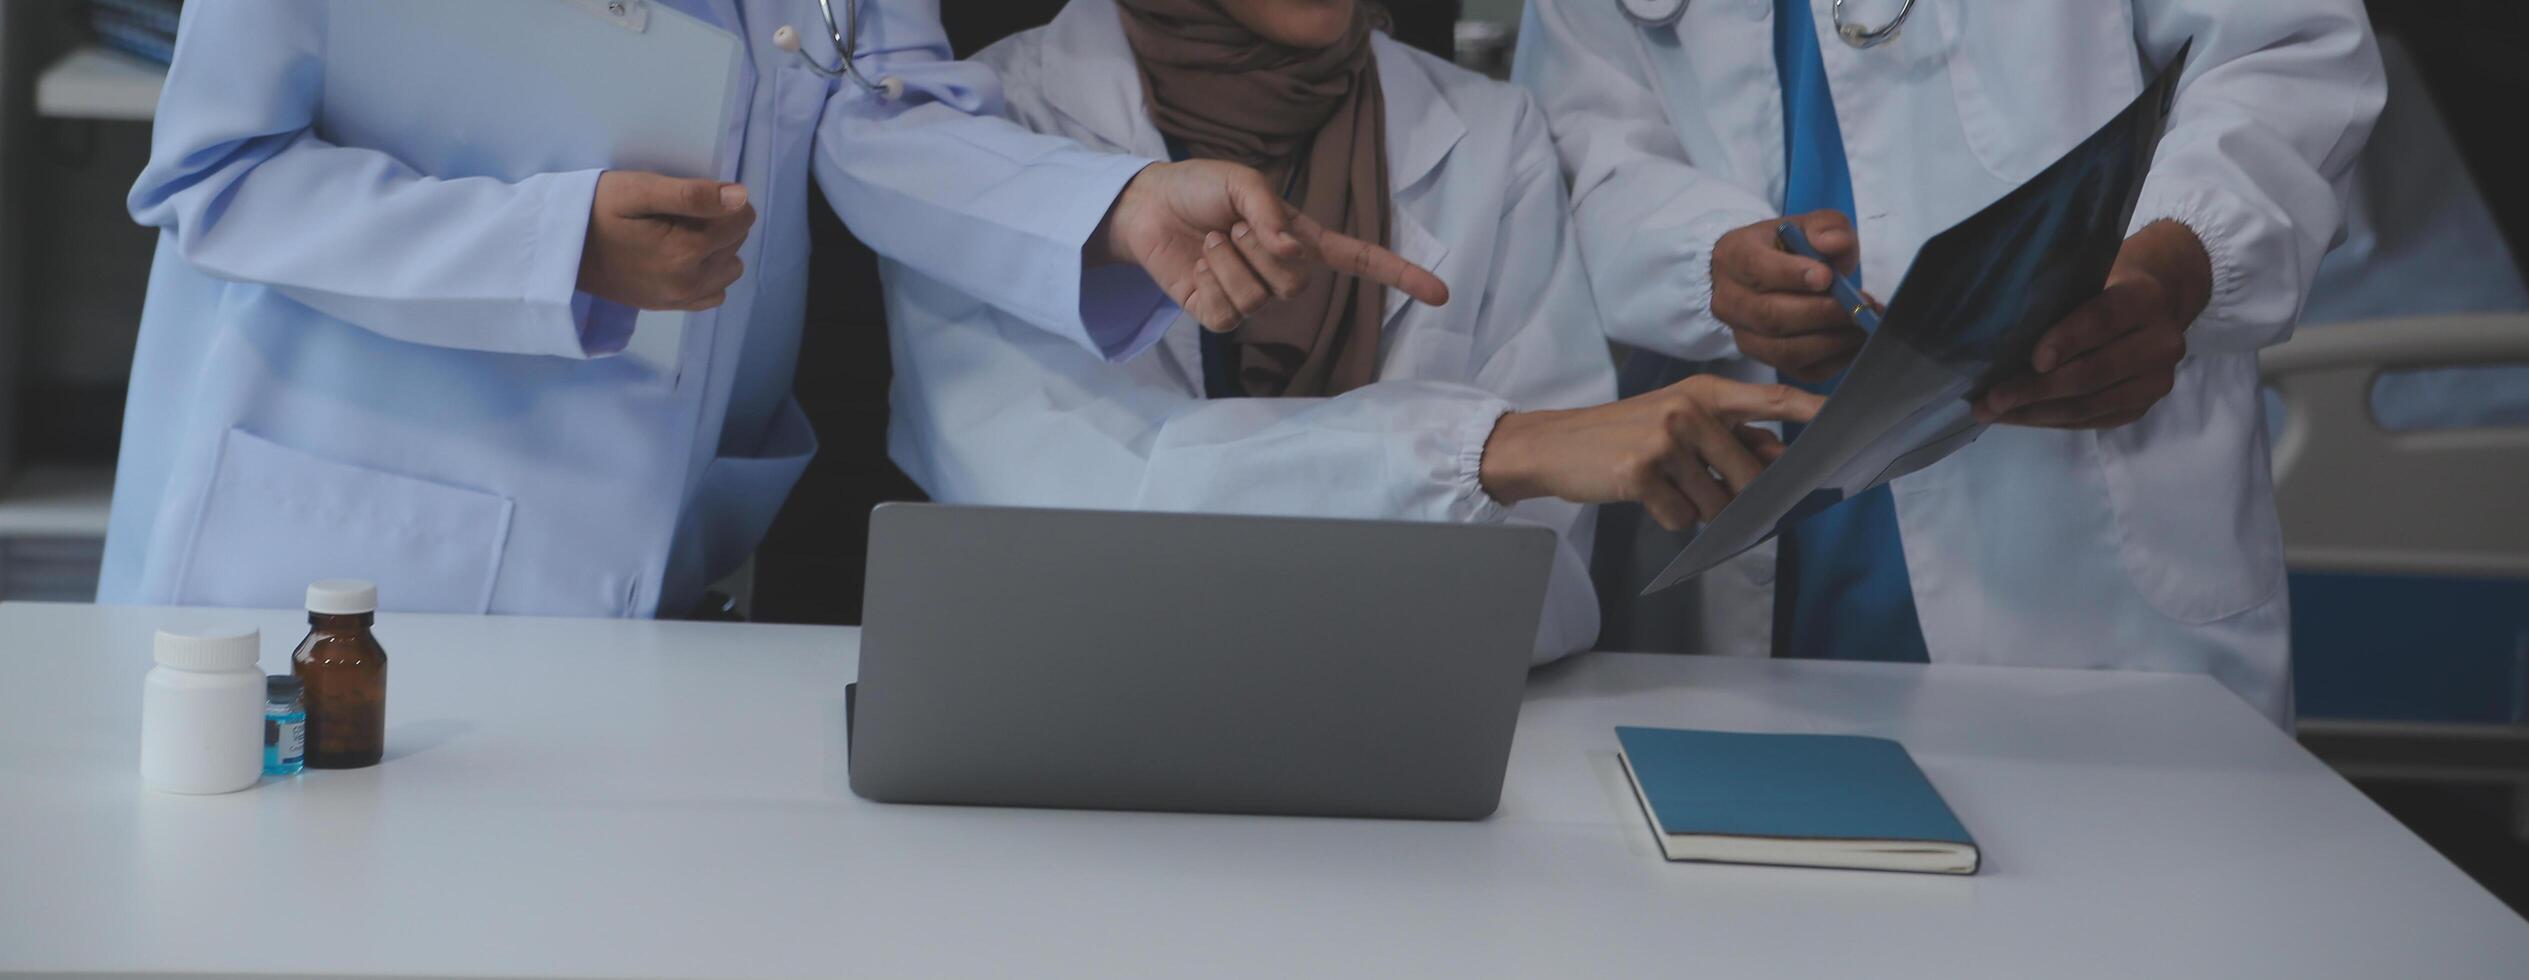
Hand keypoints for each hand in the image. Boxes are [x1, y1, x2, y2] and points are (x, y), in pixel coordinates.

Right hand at [577, 171, 756, 311]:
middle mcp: (689, 282)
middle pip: (735, 243)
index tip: (692, 196)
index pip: (742, 220)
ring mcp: (680, 299)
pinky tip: (682, 258)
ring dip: (716, 249)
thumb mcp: (639, 189)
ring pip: (729, 269)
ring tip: (679, 234)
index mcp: (685, 251)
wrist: (558, 248)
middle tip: (676, 213)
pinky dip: (708, 274)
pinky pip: (713, 293)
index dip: (724, 200)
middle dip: (718, 223)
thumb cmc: (596, 209)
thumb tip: (740, 197)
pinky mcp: (669, 306)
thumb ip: (692, 194)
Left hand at [1094, 159, 1449, 331]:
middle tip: (1233, 225)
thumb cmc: (1200, 187)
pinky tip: (1201, 263)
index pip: (1360, 260)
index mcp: (1301, 238)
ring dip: (1229, 260)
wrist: (1149, 206)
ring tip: (1212, 238)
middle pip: (1299, 284)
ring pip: (1260, 297)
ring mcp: (1252, 296)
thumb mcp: (1242, 181)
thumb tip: (1289, 251)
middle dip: (1260, 249)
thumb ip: (1270, 212)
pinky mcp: (1219, 314)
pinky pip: (1230, 314)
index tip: (1441, 293)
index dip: (1400, 275)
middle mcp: (1282, 271)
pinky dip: (1212, 281)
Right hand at [1479, 376, 1822, 530]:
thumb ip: (1730, 434)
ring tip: (1663, 484)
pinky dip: (1667, 516)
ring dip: (1696, 506)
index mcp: (1704, 392)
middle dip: (1735, 494)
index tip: (1846, 421)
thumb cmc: (1624, 434)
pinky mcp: (1641, 473)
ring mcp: (1664, 440)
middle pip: (1750, 474)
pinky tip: (1643, 494)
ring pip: (1717, 503)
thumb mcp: (1678, 419)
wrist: (1555, 444)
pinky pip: (1682, 518)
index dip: (1811, 413)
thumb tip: (1777, 457)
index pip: (1771, 400)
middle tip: (1698, 484)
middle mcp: (1688, 410)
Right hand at [1711, 210, 1866, 382]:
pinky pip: (1799, 371)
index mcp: (1733, 256)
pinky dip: (1833, 361)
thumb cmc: (1786, 248)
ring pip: (1783, 350)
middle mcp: (1728, 300)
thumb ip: (1825, 226)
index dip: (1792, 275)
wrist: (1762, 273)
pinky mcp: (1763, 359)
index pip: (1757, 269)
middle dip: (1821, 313)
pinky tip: (1855, 343)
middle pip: (1771, 316)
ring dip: (1830, 341)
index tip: (1828, 277)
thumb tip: (1833, 245)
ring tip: (1862, 325)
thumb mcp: (1806, 226)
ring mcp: (1742, 334)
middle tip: (1860, 305)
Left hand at [1974, 220, 2211, 428]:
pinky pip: (2090, 420)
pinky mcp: (2141, 406)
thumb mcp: (2088, 274)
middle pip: (2092, 372)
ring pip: (2088, 404)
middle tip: (1992, 399)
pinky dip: (2049, 419)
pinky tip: (2018, 415)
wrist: (2154, 303)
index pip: (2103, 321)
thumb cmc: (2104, 283)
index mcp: (2145, 299)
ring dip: (2035, 412)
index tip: (2034, 360)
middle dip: (2036, 389)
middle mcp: (2161, 342)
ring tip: (1993, 412)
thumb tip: (2000, 327)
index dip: (2068, 341)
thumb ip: (2058, 295)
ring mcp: (2155, 380)